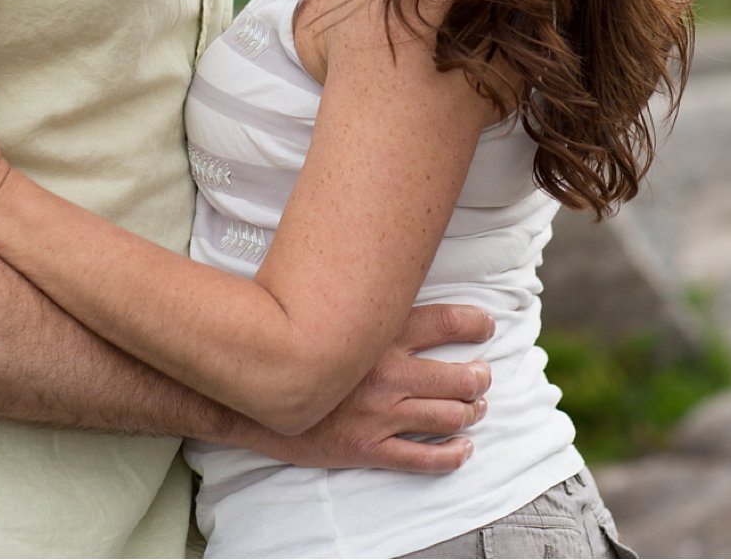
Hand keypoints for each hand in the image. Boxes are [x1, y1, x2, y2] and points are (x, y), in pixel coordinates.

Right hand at [245, 302, 493, 473]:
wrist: (245, 396)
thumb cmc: (279, 344)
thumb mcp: (316, 309)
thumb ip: (350, 298)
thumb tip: (371, 271)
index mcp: (376, 336)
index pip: (444, 322)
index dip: (473, 323)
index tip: (486, 325)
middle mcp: (386, 375)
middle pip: (457, 378)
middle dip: (478, 378)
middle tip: (482, 377)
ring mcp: (378, 415)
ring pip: (447, 417)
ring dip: (470, 413)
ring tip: (475, 409)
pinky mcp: (366, 448)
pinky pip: (424, 458)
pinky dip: (452, 455)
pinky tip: (463, 449)